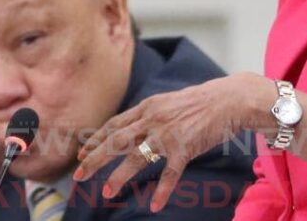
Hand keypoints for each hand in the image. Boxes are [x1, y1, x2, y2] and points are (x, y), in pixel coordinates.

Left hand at [73, 72, 273, 211]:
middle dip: (95, 157)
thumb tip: (132, 126)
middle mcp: (153, 119)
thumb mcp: (168, 102)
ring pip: (136, 157)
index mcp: (148, 107)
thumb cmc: (200, 103)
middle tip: (79, 173)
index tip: (81, 153)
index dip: (96, 139)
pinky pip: (170, 173)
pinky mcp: (185, 148)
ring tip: (106, 192)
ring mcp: (168, 134)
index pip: (114, 124)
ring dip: (119, 176)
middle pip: (116, 140)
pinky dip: (163, 191)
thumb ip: (150, 114)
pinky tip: (155, 205)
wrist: (227, 100)